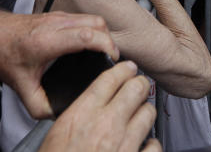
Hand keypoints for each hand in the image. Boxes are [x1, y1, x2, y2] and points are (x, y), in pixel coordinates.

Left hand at [0, 9, 118, 119]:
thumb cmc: (5, 54)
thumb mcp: (21, 87)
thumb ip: (39, 105)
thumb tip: (57, 113)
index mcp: (48, 41)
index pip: (86, 36)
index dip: (106, 45)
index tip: (112, 59)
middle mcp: (56, 24)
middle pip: (96, 23)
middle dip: (110, 41)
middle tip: (111, 60)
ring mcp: (59, 17)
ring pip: (93, 18)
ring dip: (104, 34)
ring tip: (105, 52)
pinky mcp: (60, 15)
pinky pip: (85, 18)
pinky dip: (95, 30)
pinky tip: (93, 44)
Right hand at [39, 61, 159, 151]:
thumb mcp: (56, 136)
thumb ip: (78, 117)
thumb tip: (92, 105)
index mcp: (82, 115)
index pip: (109, 78)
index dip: (122, 69)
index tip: (127, 67)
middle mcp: (106, 125)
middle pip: (135, 88)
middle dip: (138, 84)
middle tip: (138, 86)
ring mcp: (124, 145)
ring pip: (148, 112)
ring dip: (145, 112)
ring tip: (140, 115)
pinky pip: (154, 146)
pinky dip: (150, 145)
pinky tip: (143, 146)